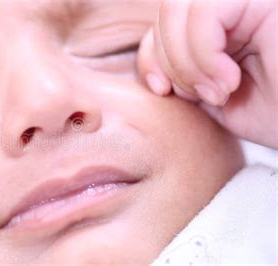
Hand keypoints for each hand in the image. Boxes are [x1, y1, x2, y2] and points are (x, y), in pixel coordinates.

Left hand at [137, 0, 277, 147]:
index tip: (161, 89)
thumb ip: (179, 68)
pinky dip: (204, 54)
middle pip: (168, 10)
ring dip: (188, 61)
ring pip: (180, 6)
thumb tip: (150, 59)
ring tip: (219, 90)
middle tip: (203, 95)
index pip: (164, 21)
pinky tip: (229, 80)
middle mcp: (236, 3)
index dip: (150, 55)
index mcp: (222, 21)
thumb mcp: (209, 91)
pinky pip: (206, 12)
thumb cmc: (274, 113)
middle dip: (169, 61)